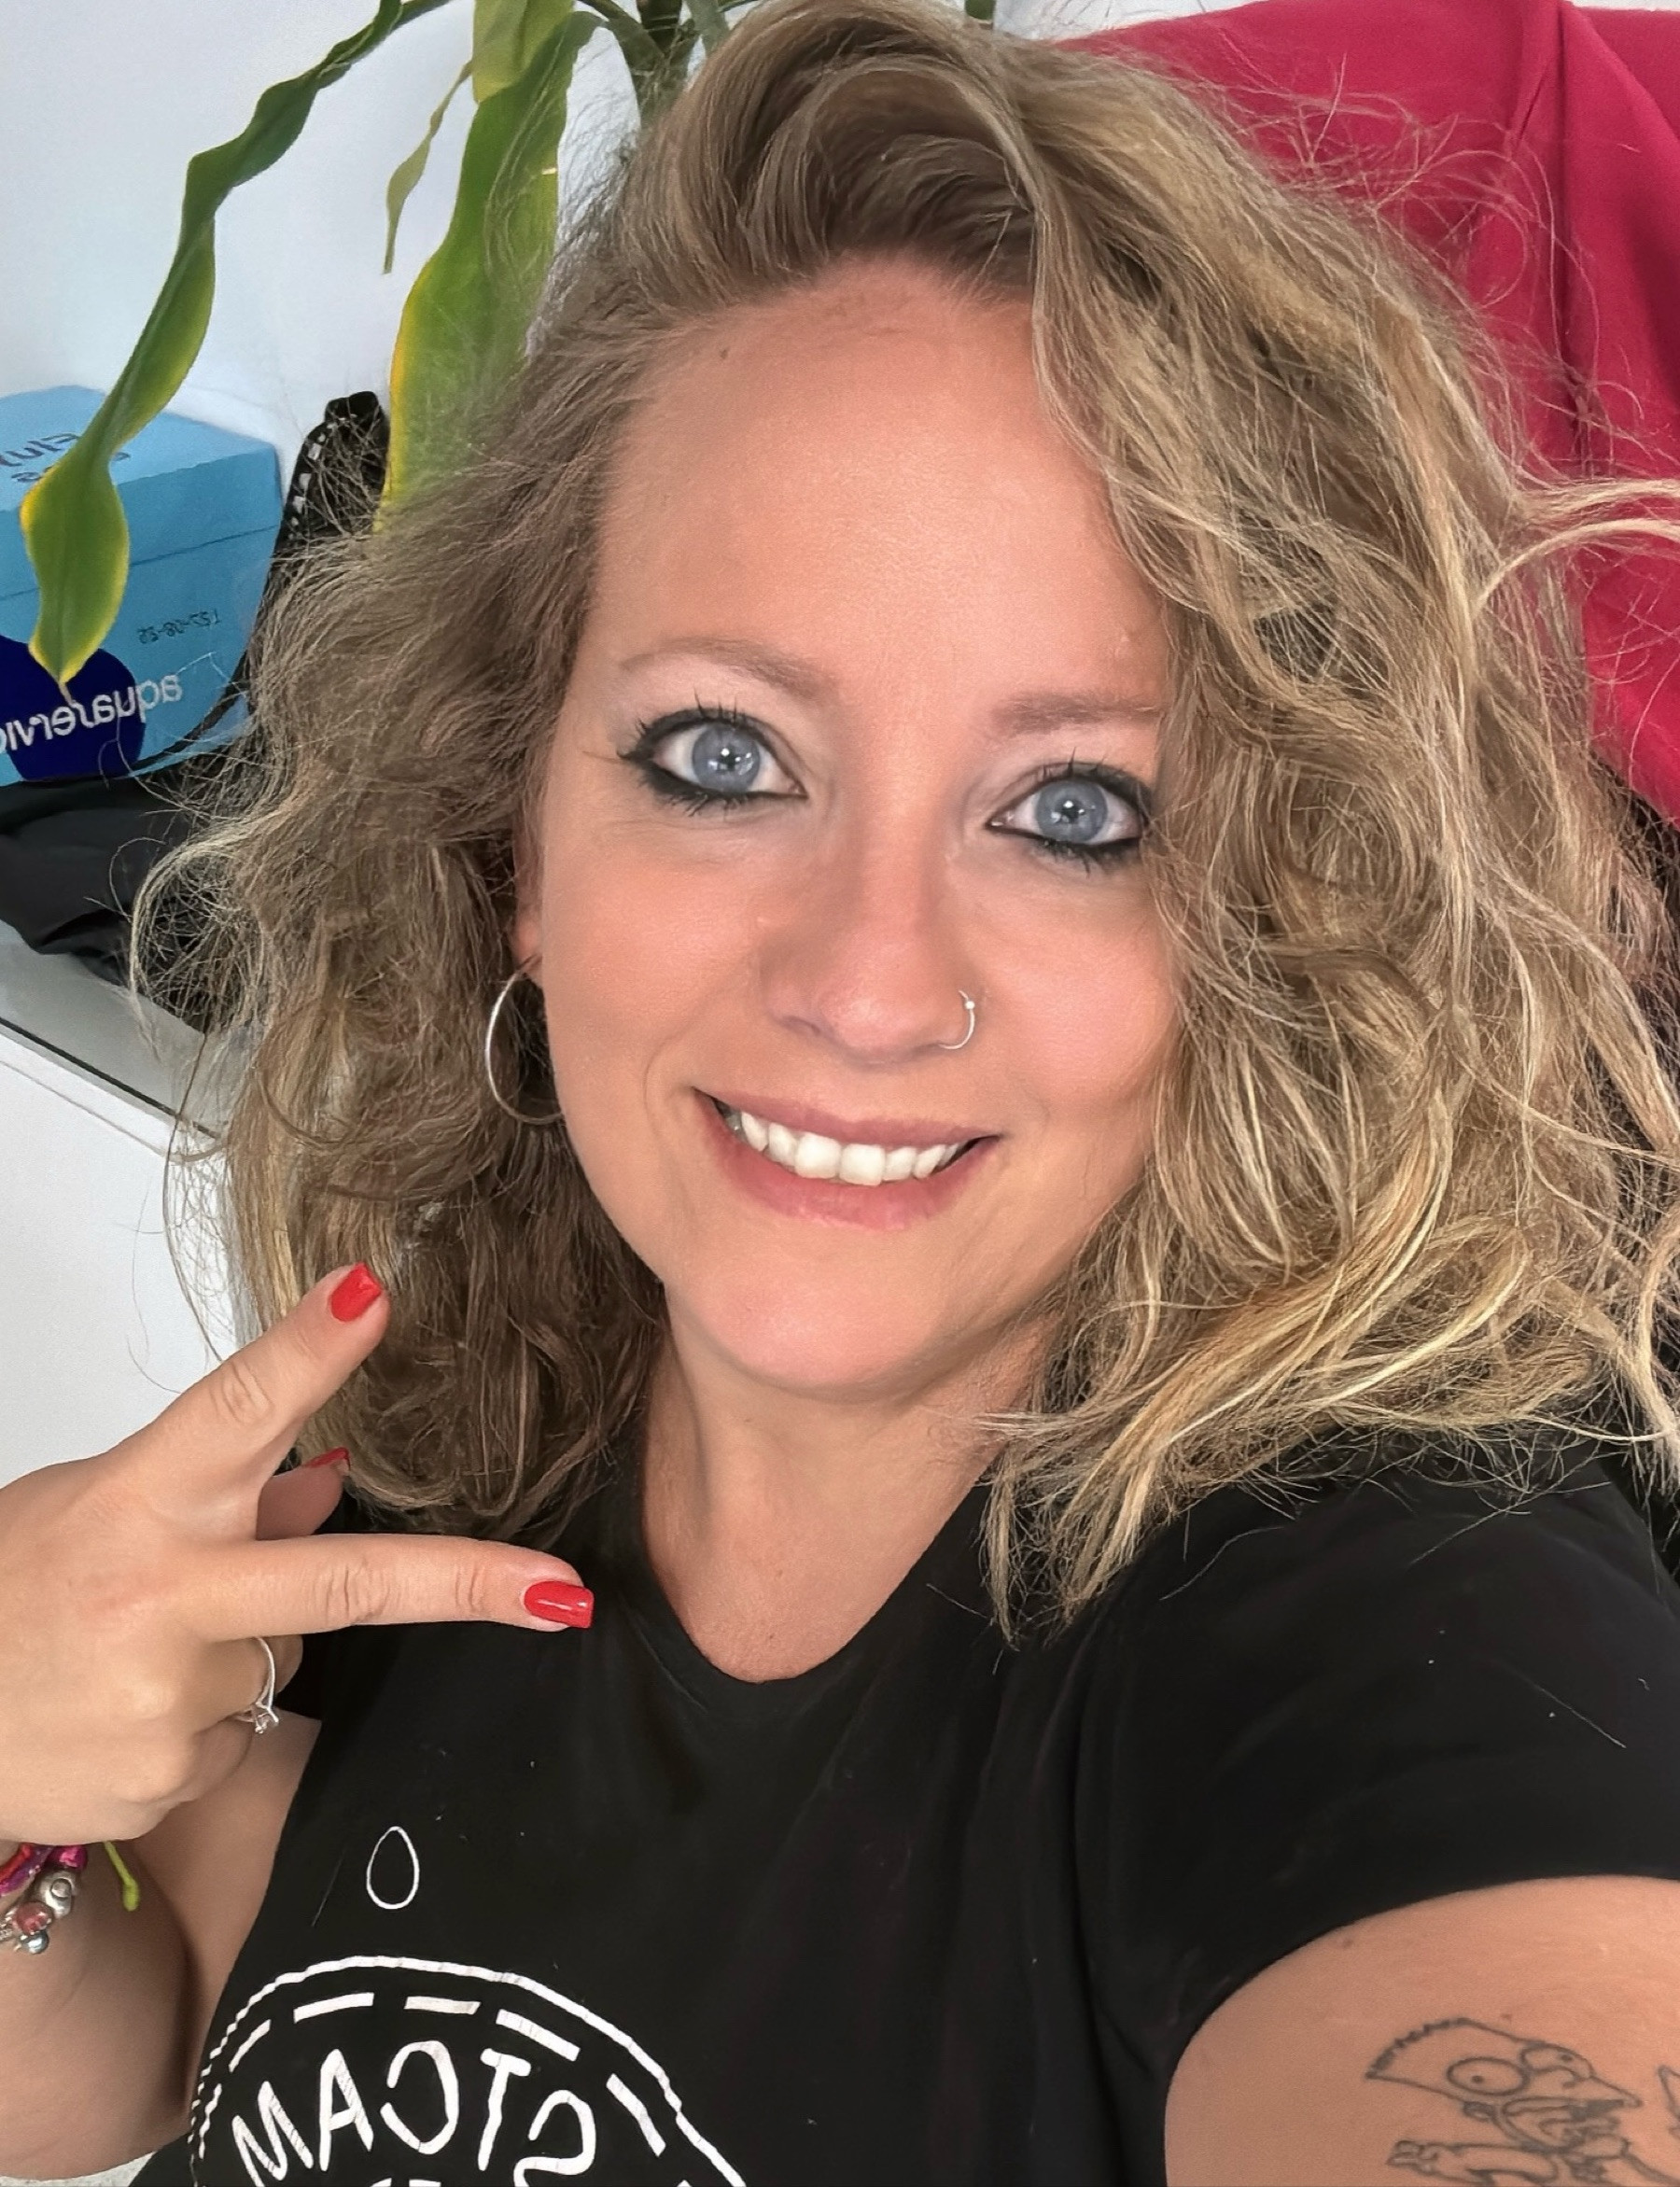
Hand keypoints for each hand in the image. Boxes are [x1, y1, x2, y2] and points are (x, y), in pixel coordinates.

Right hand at [0, 1266, 593, 1846]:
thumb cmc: (9, 1595)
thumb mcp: (97, 1506)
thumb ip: (225, 1492)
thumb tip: (336, 1479)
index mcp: (137, 1502)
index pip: (235, 1408)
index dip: (309, 1352)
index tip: (373, 1294)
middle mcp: (164, 1596)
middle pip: (340, 1579)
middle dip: (465, 1583)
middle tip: (562, 1592)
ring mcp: (170, 1698)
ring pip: (287, 1656)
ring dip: (245, 1644)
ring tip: (136, 1648)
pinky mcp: (171, 1776)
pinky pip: (239, 1731)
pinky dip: (204, 1715)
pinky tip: (126, 1706)